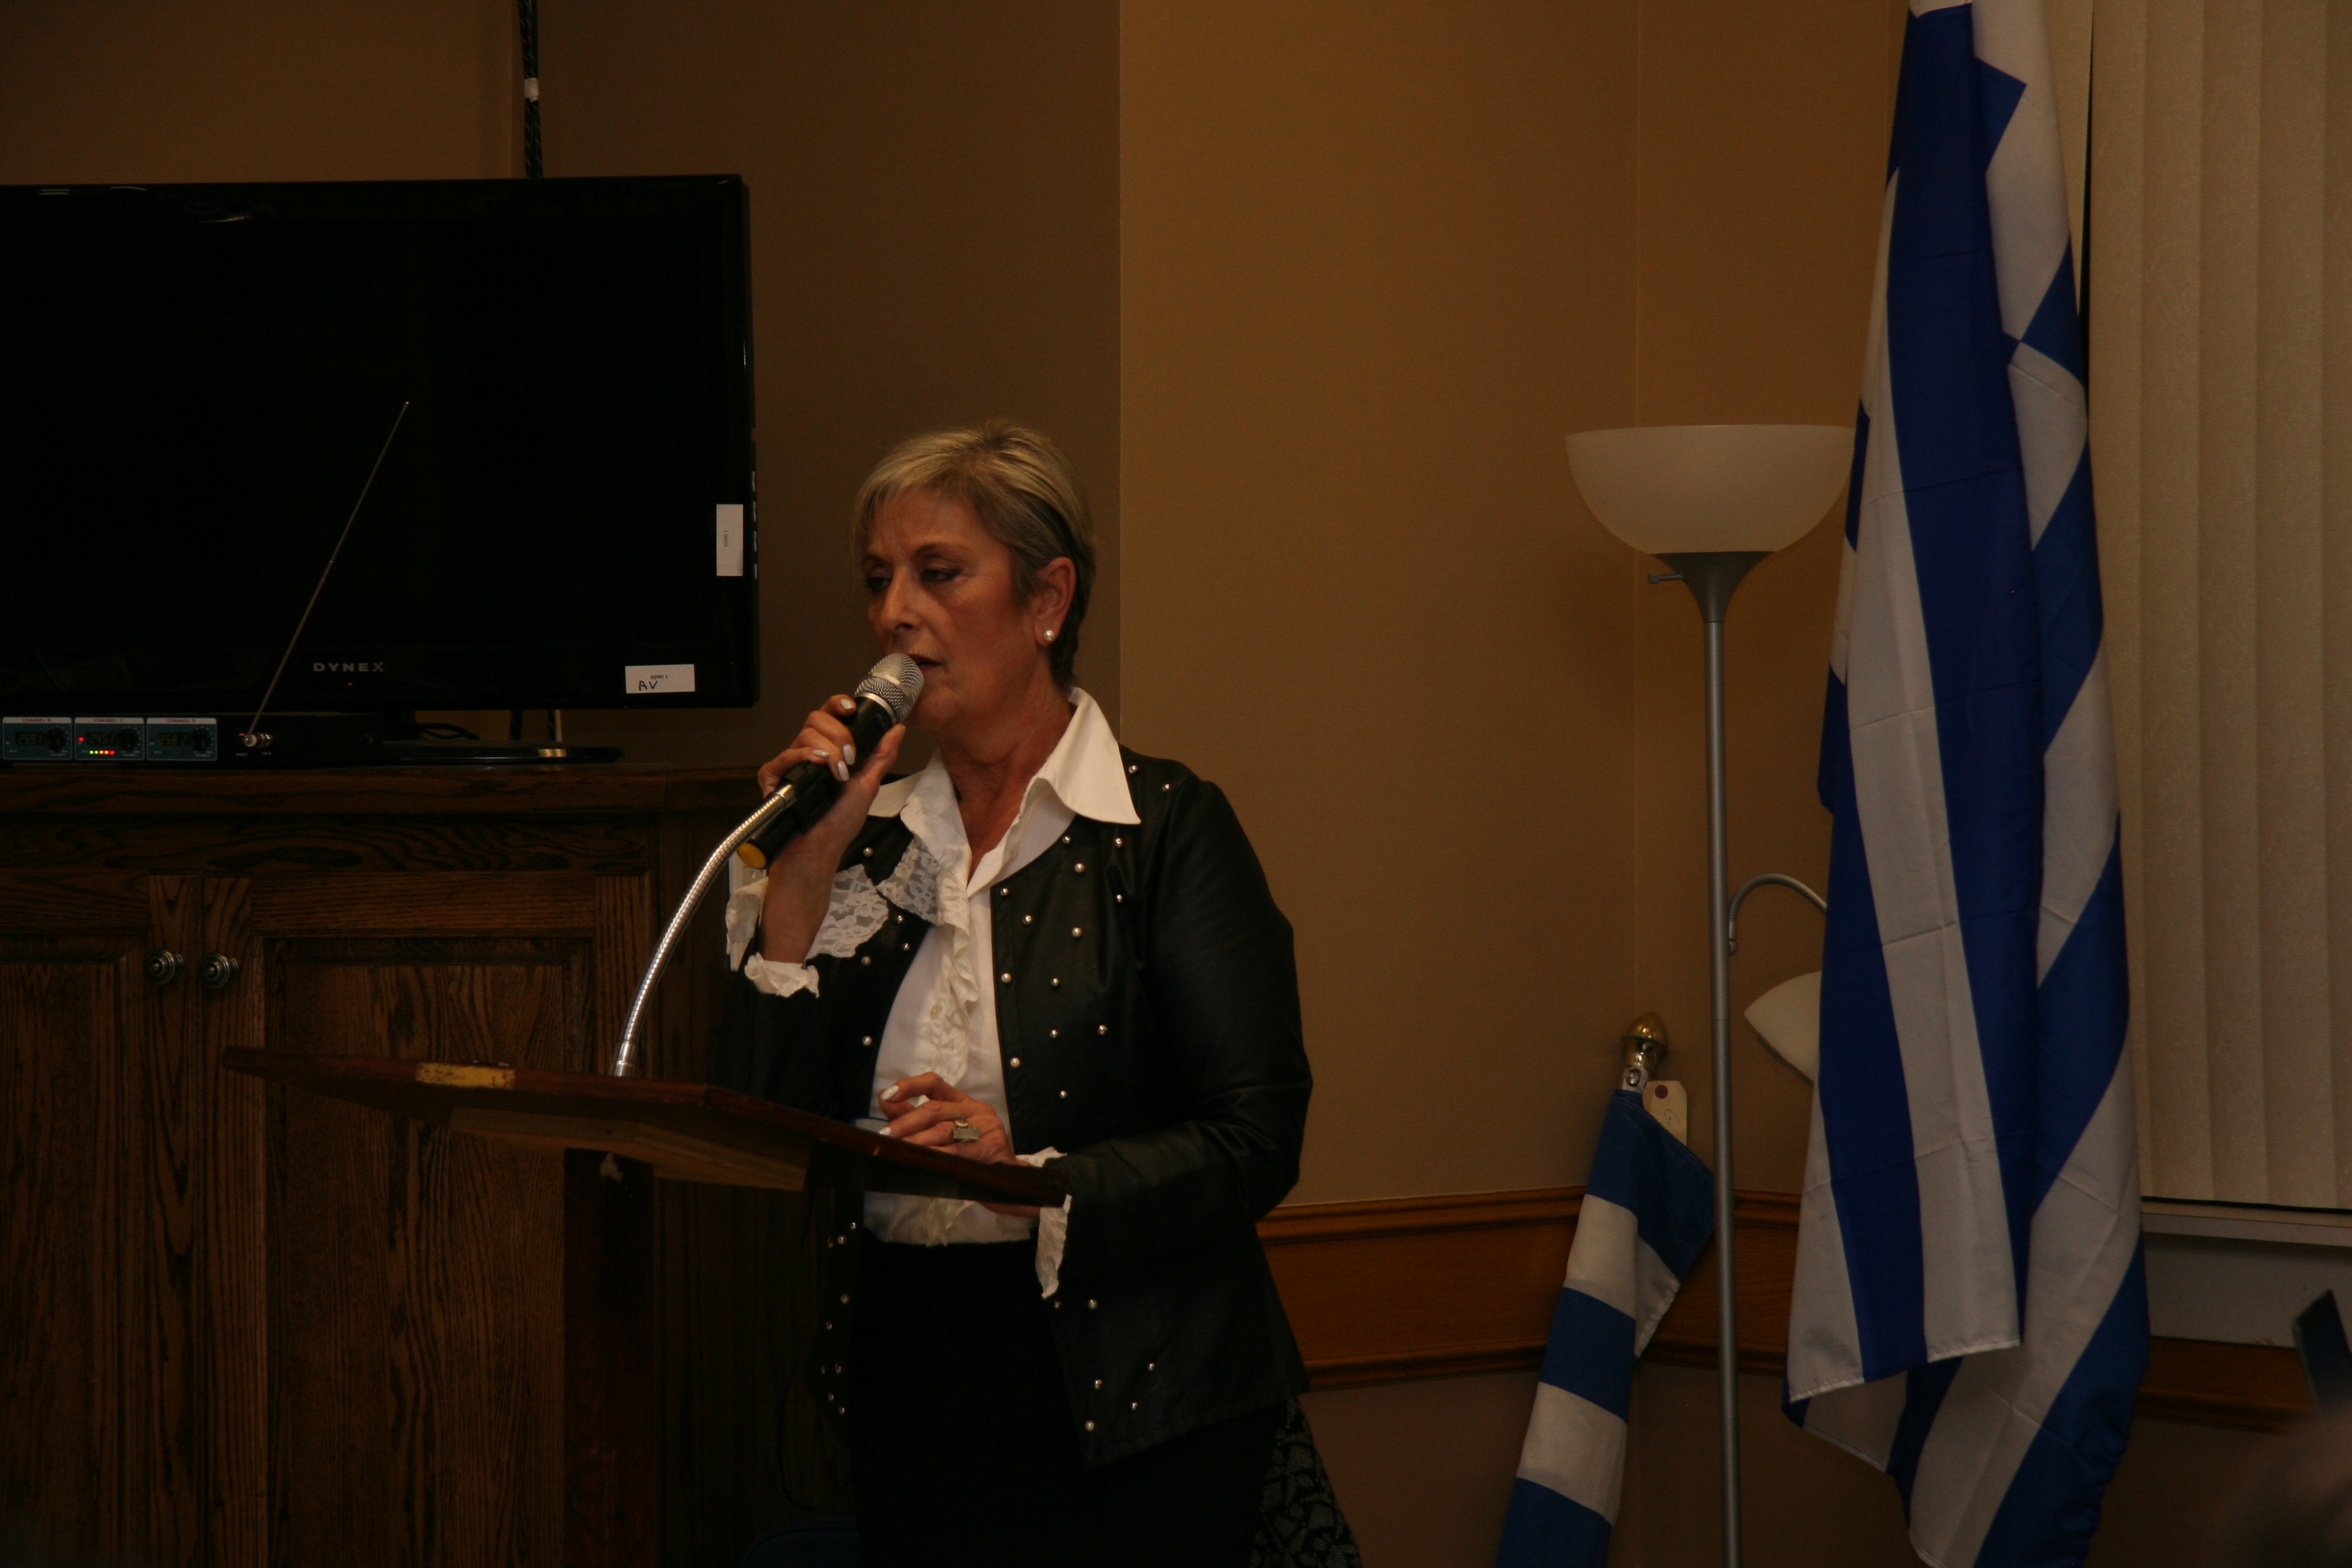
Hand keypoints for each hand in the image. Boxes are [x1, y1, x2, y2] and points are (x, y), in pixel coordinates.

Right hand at [755, 696, 905, 962]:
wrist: (817, 852)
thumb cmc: (838, 825)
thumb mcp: (868, 787)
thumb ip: (881, 756)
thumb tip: (898, 729)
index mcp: (829, 752)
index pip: (830, 716)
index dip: (839, 706)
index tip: (851, 707)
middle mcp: (809, 754)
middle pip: (817, 718)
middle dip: (839, 732)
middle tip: (849, 756)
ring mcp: (790, 765)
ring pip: (804, 733)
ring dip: (827, 749)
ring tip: (837, 773)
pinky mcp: (774, 778)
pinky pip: (784, 756)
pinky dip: (803, 756)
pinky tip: (816, 765)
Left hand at [878, 1072, 1041, 1218]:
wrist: (1009, 1185)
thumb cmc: (972, 1158)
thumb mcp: (945, 1133)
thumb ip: (915, 1116)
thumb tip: (886, 1101)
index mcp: (963, 1102)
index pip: (935, 1083)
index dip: (910, 1085)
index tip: (888, 1094)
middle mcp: (975, 1110)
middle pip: (934, 1109)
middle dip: (906, 1122)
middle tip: (886, 1135)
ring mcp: (985, 1127)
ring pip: (943, 1130)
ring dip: (916, 1141)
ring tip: (898, 1149)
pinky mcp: (989, 1148)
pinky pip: (956, 1151)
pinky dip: (935, 1154)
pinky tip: (920, 1160)